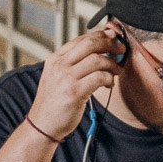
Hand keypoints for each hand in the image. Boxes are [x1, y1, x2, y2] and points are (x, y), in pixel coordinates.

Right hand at [25, 25, 124, 140]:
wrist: (42, 125)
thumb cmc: (53, 104)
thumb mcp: (57, 78)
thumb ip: (73, 64)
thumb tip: (98, 51)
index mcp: (54, 59)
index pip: (80, 39)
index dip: (100, 36)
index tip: (112, 38)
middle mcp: (59, 65)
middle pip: (90, 44)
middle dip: (110, 44)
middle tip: (120, 49)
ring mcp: (66, 78)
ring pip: (97, 60)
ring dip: (112, 64)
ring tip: (116, 70)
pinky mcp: (75, 92)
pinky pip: (100, 77)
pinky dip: (109, 78)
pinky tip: (109, 84)